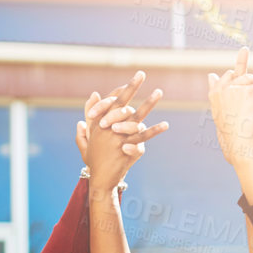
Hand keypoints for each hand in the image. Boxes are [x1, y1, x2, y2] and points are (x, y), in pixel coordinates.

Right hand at [75, 70, 168, 194]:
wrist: (100, 179)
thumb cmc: (94, 160)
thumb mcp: (86, 140)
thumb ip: (88, 120)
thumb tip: (92, 97)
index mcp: (98, 124)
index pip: (110, 101)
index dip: (120, 90)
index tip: (130, 81)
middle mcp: (108, 128)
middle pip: (122, 103)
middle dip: (132, 87)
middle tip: (142, 73)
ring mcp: (118, 138)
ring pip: (135, 117)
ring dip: (148, 103)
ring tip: (159, 91)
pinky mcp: (128, 148)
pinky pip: (144, 137)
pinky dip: (155, 130)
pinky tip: (165, 124)